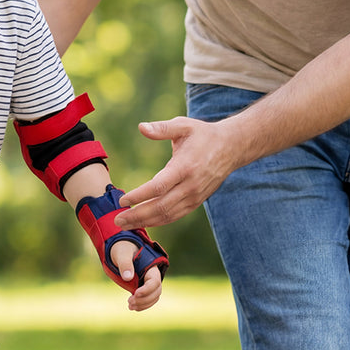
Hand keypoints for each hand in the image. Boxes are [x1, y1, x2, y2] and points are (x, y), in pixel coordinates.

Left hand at [107, 241, 163, 310]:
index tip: (135, 293)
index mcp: (151, 267)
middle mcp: (152, 276)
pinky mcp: (143, 287)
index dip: (147, 289)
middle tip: (130, 301)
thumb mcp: (122, 253)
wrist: (122, 249)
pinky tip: (132, 307)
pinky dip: (142, 305)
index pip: (155, 281)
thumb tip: (128, 278)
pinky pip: (148, 299)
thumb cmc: (123, 249)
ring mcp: (149, 282)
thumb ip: (125, 264)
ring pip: (154, 297)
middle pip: (156, 291)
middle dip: (145, 299)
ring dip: (144, 304)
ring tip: (130, 306)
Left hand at [116, 118, 232, 228]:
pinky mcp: (196, 202)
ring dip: (145, 222)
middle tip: (118, 219)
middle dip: (137, 215)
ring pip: (167, 215)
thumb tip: (141, 127)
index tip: (122, 200)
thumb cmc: (203, 135)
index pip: (158, 187)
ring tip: (125, 224)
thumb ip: (162, 128)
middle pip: (161, 206)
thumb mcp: (184, 126)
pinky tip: (144, 222)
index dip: (139, 196)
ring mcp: (194, 196)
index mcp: (184, 167)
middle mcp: (190, 185)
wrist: (231, 148)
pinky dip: (159, 221)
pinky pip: (175, 216)